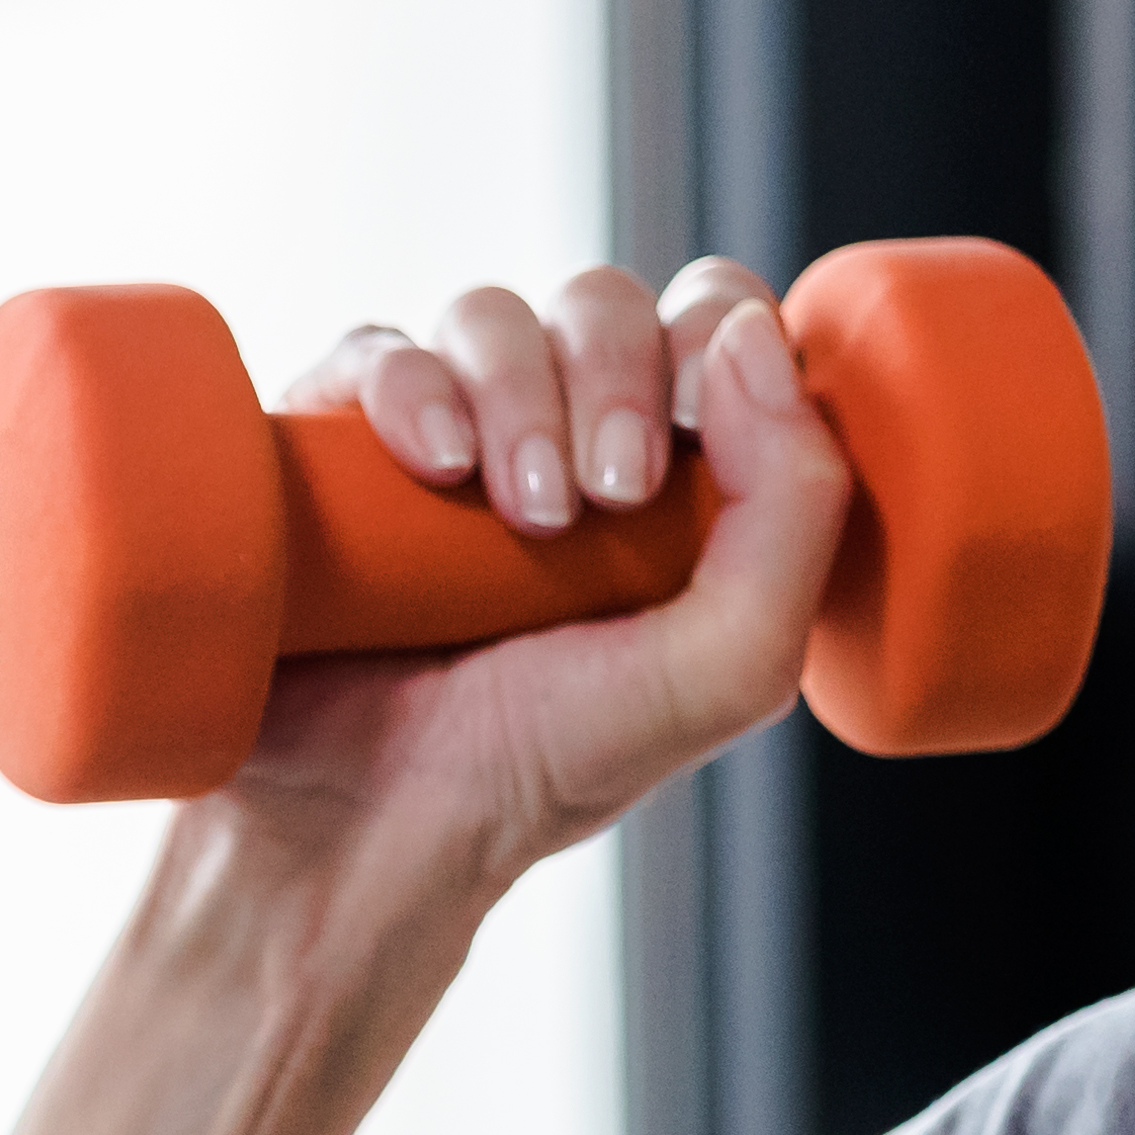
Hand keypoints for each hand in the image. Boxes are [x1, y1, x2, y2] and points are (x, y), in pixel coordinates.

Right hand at [220, 261, 852, 886]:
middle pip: (608, 304)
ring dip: (519, 393)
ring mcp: (447, 436)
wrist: (367, 830)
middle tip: (605, 496)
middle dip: (618, 374)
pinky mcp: (341, 443)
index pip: (718, 326)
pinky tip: (432, 469)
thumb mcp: (726, 669)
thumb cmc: (547, 767)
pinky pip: (380, 347)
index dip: (715, 339)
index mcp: (673, 483)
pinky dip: (413, 388)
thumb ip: (793, 509)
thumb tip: (753, 334)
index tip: (692, 436)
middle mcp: (563, 441)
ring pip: (495, 313)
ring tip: (517, 513)